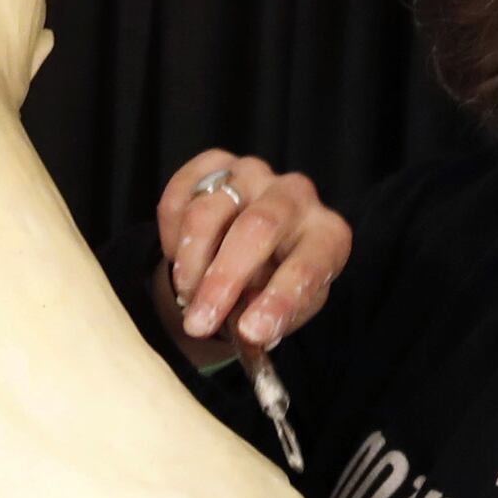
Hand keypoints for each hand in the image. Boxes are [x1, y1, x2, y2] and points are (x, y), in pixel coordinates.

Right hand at [151, 152, 351, 364]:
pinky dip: (170, 235)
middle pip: (258, 226)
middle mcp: (295, 195)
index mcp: (327, 234)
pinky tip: (178, 258)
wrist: (248, 256)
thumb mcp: (283, 312)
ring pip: (209, 211)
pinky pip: (179, 196)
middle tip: (198, 321)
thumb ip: (269, 319)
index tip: (251, 332)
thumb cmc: (271, 287)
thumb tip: (247, 330)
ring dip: (190, 262)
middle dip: (223, 279)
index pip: (309, 264)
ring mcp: (254, 173)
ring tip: (187, 296)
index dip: (280, 299)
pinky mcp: (214, 165)